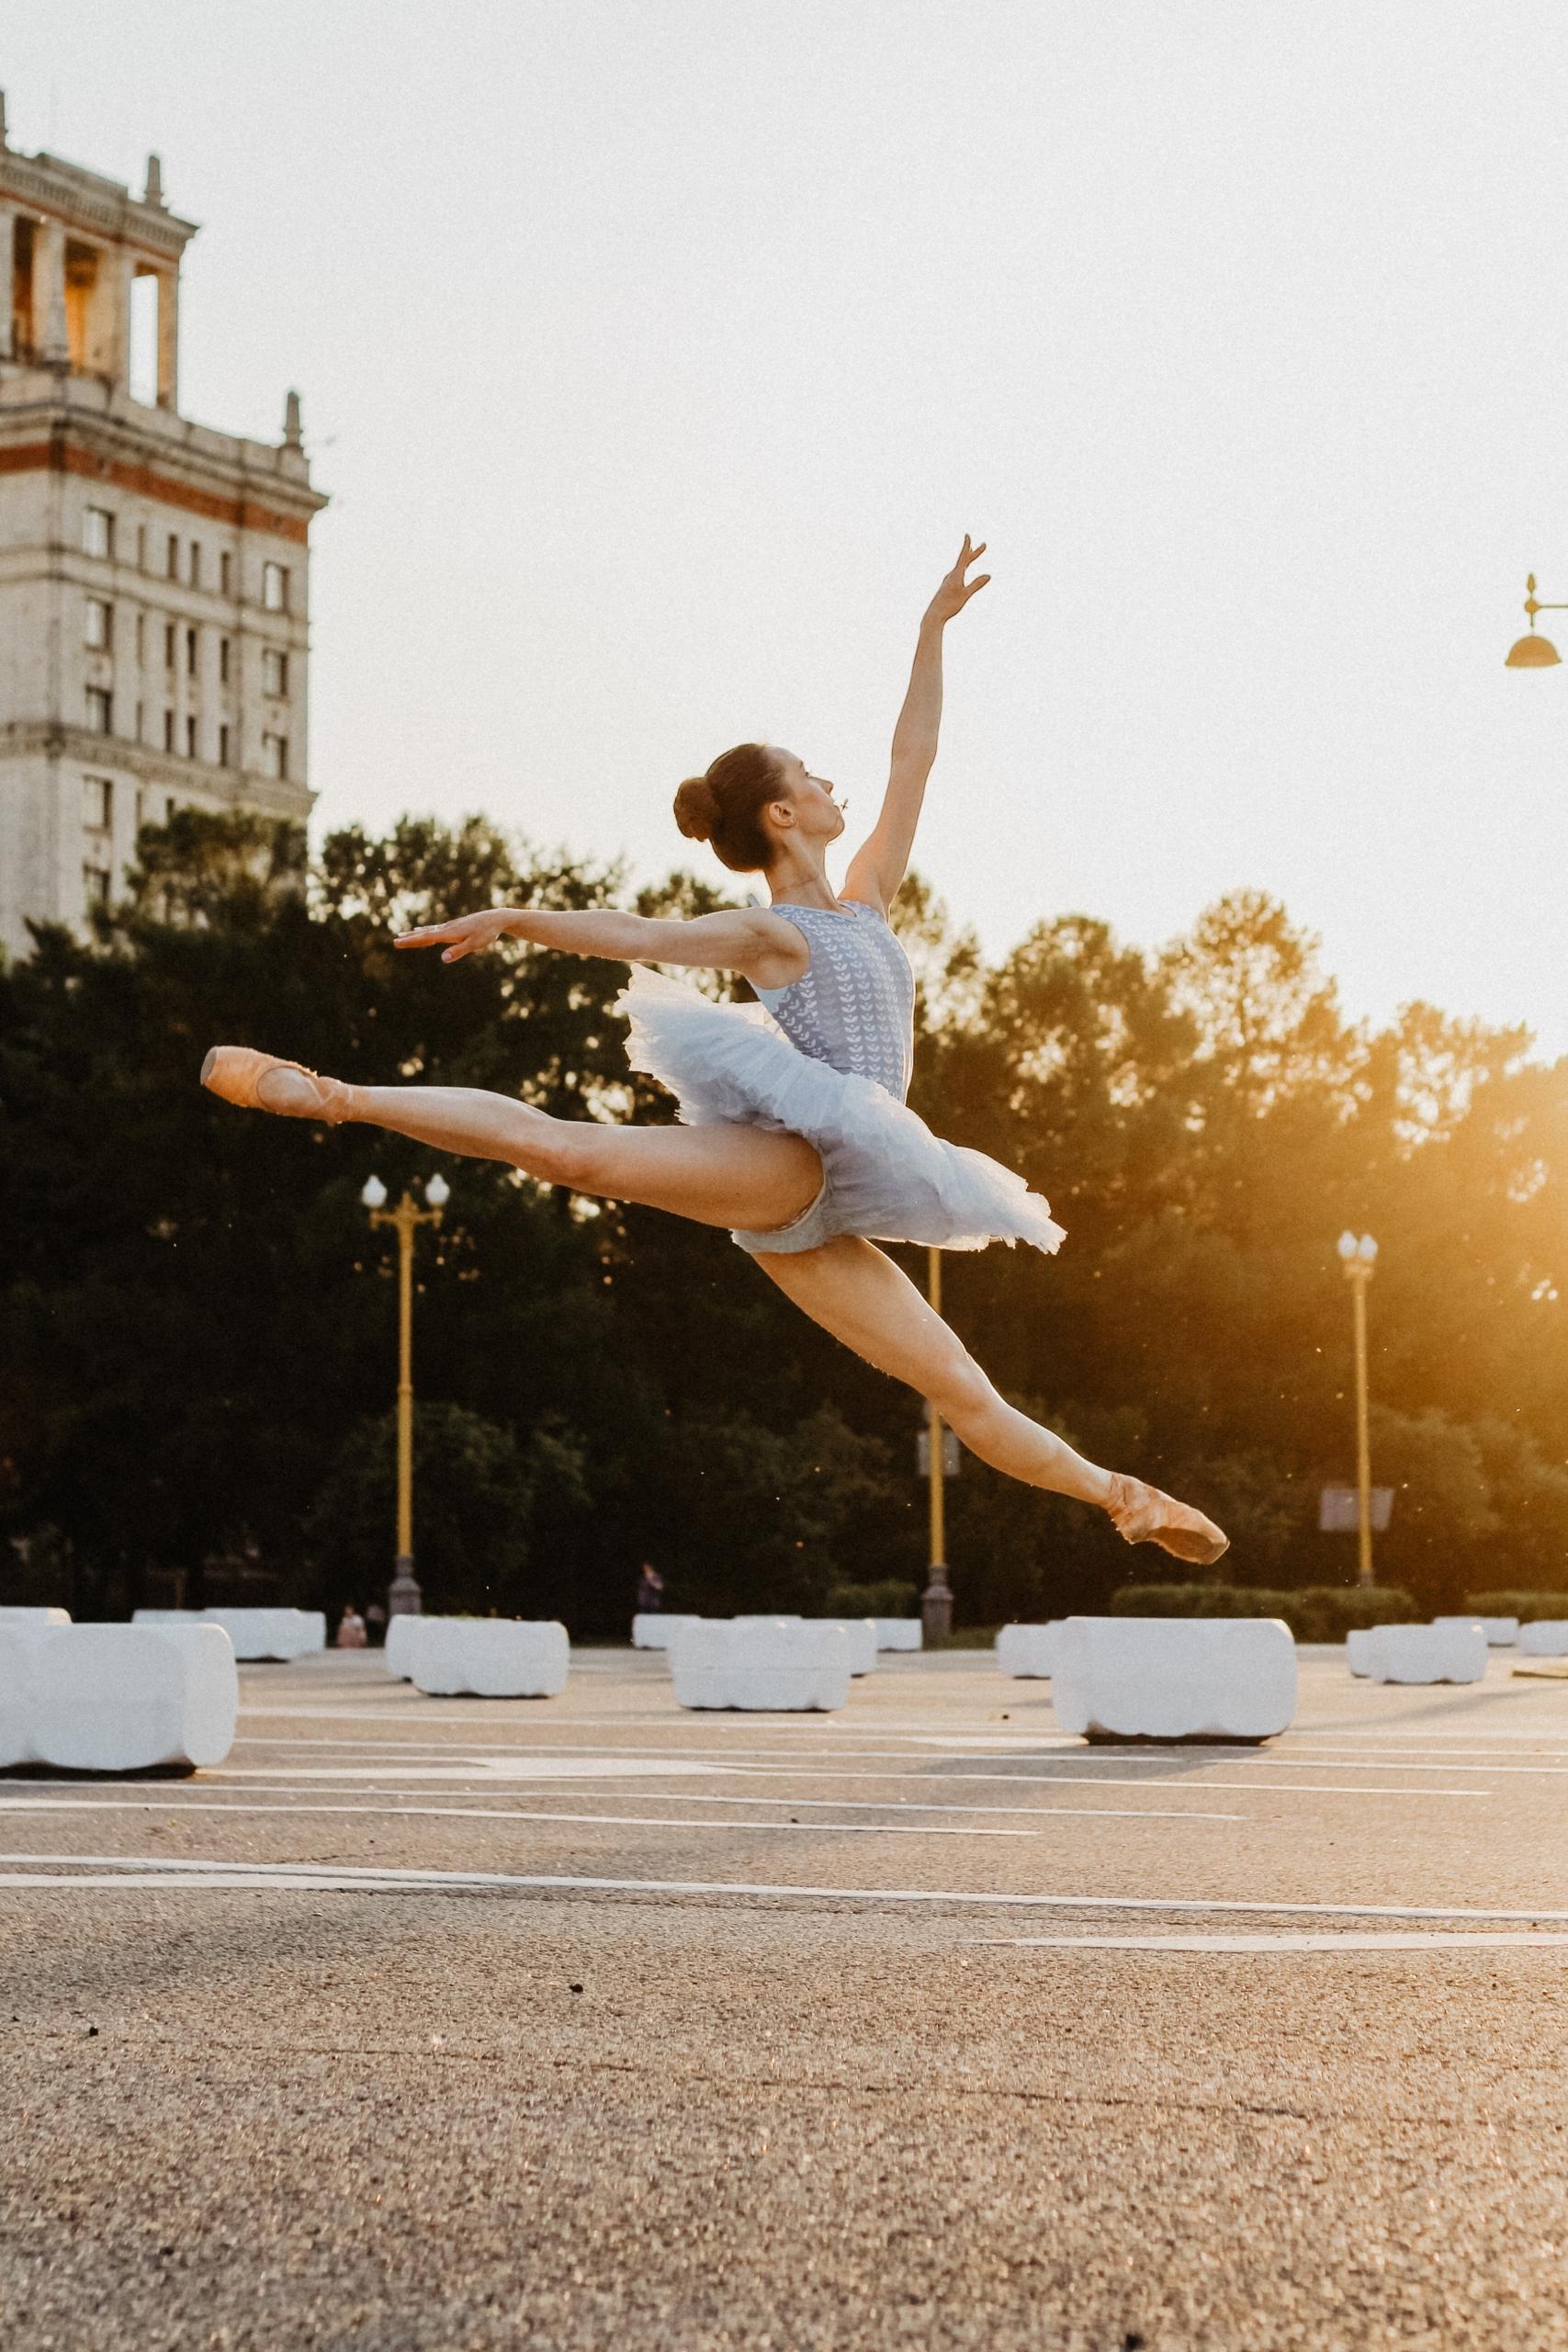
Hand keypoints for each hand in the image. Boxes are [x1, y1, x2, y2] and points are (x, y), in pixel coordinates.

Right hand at [393, 908, 514, 961]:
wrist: (496, 918)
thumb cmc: (486, 932)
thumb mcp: (474, 944)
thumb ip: (458, 951)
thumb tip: (442, 958)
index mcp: (449, 933)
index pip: (426, 938)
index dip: (411, 941)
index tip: (397, 942)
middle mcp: (447, 928)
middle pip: (424, 934)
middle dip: (410, 938)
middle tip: (395, 941)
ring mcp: (450, 927)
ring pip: (429, 930)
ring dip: (416, 933)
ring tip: (404, 934)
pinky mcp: (455, 927)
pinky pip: (436, 929)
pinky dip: (426, 930)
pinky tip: (423, 929)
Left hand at [923, 534, 989, 626]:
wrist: (934, 615)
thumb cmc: (950, 605)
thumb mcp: (966, 595)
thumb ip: (977, 584)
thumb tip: (988, 575)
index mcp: (955, 574)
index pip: (963, 557)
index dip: (967, 546)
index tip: (967, 535)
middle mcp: (951, 575)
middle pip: (964, 560)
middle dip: (974, 552)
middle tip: (984, 545)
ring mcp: (948, 580)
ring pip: (960, 566)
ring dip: (968, 559)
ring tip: (973, 553)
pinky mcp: (946, 586)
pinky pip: (957, 573)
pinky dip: (963, 567)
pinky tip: (962, 570)